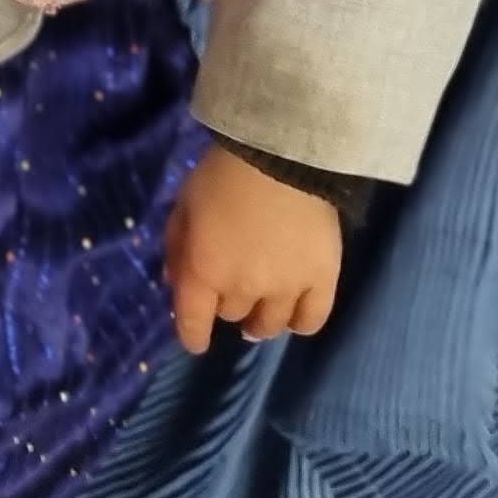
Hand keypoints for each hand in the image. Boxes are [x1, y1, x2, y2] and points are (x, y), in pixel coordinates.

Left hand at [166, 143, 344, 353]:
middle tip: (231, 291)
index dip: (192, 336)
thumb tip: (175, 281)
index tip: (195, 341)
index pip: (193, 323)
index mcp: (204, 272)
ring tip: (260, 315)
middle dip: (226, 306)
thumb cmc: (223, 175)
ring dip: (260, 321)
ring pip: (270, 325)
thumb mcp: (184, 206)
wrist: (282, 156)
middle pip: (232, 315)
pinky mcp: (322, 280)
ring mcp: (286, 289)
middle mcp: (243, 289)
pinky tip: (294, 314)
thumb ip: (177, 247)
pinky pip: (311, 319)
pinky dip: (300, 323)